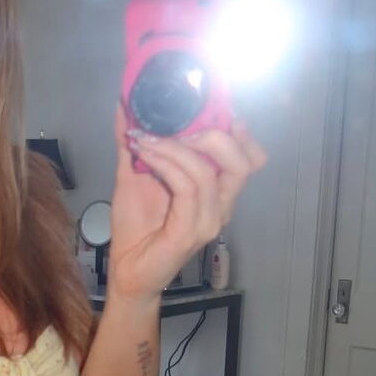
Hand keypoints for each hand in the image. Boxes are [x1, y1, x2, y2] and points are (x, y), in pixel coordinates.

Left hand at [107, 104, 267, 301]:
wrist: (126, 270)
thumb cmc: (136, 228)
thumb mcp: (134, 176)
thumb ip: (135, 144)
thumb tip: (125, 106)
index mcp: (217, 191)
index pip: (250, 158)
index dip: (240, 131)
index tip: (215, 105)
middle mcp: (221, 205)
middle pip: (243, 162)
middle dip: (213, 134)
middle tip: (179, 123)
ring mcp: (209, 221)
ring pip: (209, 172)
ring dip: (176, 147)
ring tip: (147, 138)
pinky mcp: (191, 232)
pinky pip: (188, 188)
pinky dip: (166, 164)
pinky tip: (146, 154)